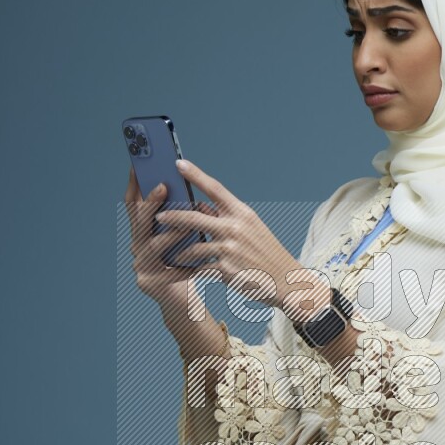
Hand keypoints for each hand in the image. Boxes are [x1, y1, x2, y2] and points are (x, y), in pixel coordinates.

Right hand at [124, 166, 219, 302]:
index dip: (134, 185)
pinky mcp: (149, 284)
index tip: (138, 164)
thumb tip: (194, 194)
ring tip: (186, 226)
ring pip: (153, 246)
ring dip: (170, 234)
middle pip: (140, 222)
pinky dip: (184, 266)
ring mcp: (140, 266)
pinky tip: (198, 262)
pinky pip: (168, 272)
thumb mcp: (182, 237)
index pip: (133, 204)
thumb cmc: (184, 262)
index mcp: (142, 232)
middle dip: (151, 203)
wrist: (181, 299)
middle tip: (164, 186)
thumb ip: (181, 218)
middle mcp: (136, 246)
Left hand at [151, 158, 320, 310]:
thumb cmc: (267, 253)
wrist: (286, 281)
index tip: (178, 164)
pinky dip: (189, 270)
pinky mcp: (227, 270)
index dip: (195, 175)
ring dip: (178, 250)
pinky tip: (181, 271)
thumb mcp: (252, 228)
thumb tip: (200, 206)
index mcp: (243, 214)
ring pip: (193, 247)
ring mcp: (231, 250)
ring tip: (169, 252)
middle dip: (172, 216)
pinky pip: (200, 268)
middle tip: (158, 216)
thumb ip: (226, 218)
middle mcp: (236, 228)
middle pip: (195, 217)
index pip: (215, 188)